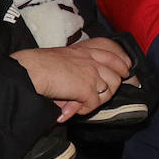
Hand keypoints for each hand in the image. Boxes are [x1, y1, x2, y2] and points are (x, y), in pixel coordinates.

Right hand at [13, 37, 132, 118]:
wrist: (32, 70)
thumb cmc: (41, 65)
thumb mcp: (65, 59)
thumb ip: (80, 69)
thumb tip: (88, 86)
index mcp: (87, 48)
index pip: (114, 49)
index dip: (123, 60)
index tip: (125, 69)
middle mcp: (93, 58)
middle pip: (119, 72)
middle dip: (115, 84)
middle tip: (105, 93)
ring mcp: (93, 72)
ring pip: (110, 90)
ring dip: (96, 99)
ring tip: (80, 101)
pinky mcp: (88, 88)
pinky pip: (94, 105)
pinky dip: (83, 109)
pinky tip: (70, 108)